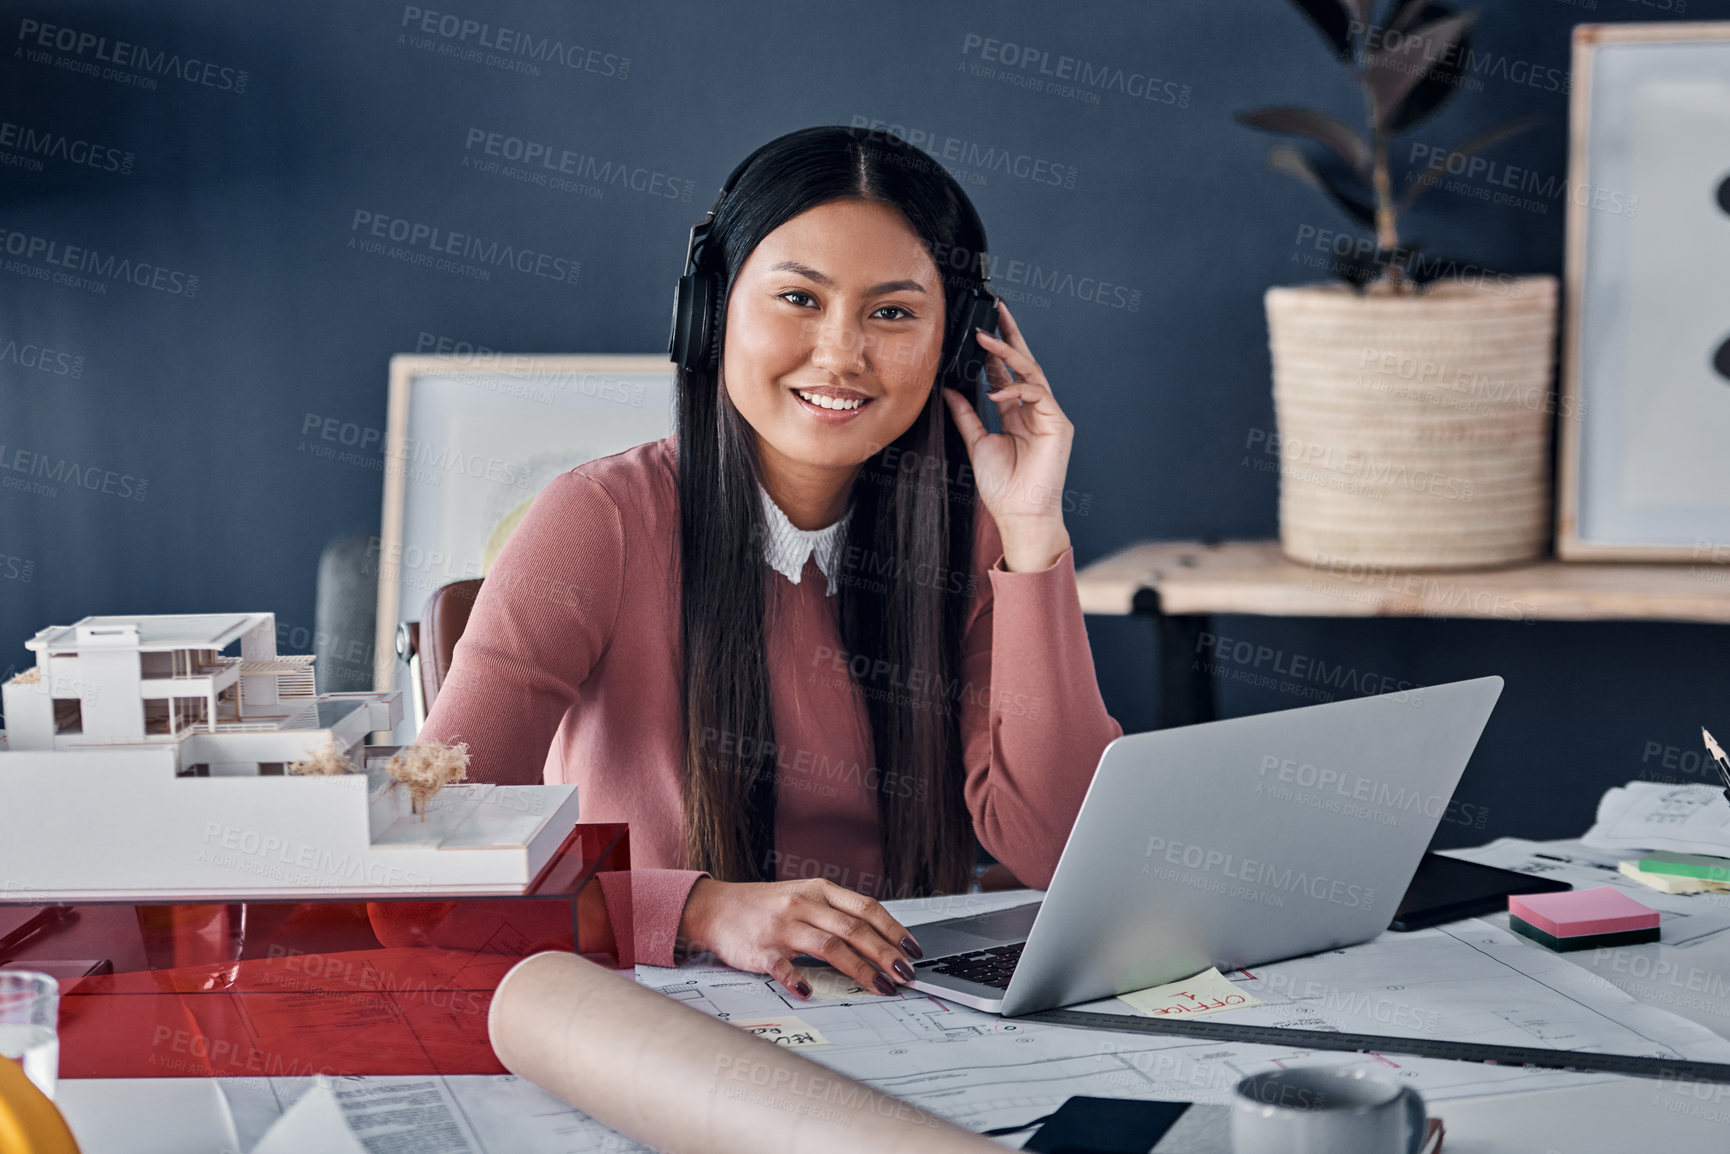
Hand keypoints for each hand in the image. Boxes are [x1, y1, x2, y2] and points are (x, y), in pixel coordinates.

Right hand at [678, 878, 923, 1000]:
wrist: (716, 907)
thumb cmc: (767, 906)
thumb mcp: (805, 896)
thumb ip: (837, 913)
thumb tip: (880, 938)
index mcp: (820, 891)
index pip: (866, 908)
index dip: (894, 929)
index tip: (913, 950)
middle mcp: (804, 905)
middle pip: (854, 929)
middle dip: (886, 954)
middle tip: (906, 975)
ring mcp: (783, 927)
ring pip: (829, 947)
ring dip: (859, 970)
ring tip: (881, 988)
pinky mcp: (761, 950)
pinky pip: (783, 967)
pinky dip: (798, 980)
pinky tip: (811, 993)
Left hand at [939, 300, 1074, 567]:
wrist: (1019, 514)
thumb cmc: (1003, 487)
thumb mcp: (977, 443)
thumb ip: (966, 415)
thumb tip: (949, 389)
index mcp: (1017, 413)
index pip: (1006, 373)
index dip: (994, 351)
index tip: (979, 329)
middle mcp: (1035, 410)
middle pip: (1024, 364)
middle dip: (1010, 336)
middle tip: (996, 310)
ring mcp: (1049, 415)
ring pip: (1032, 372)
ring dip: (1009, 353)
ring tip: (985, 338)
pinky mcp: (1058, 424)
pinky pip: (1038, 394)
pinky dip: (1016, 389)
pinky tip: (996, 392)